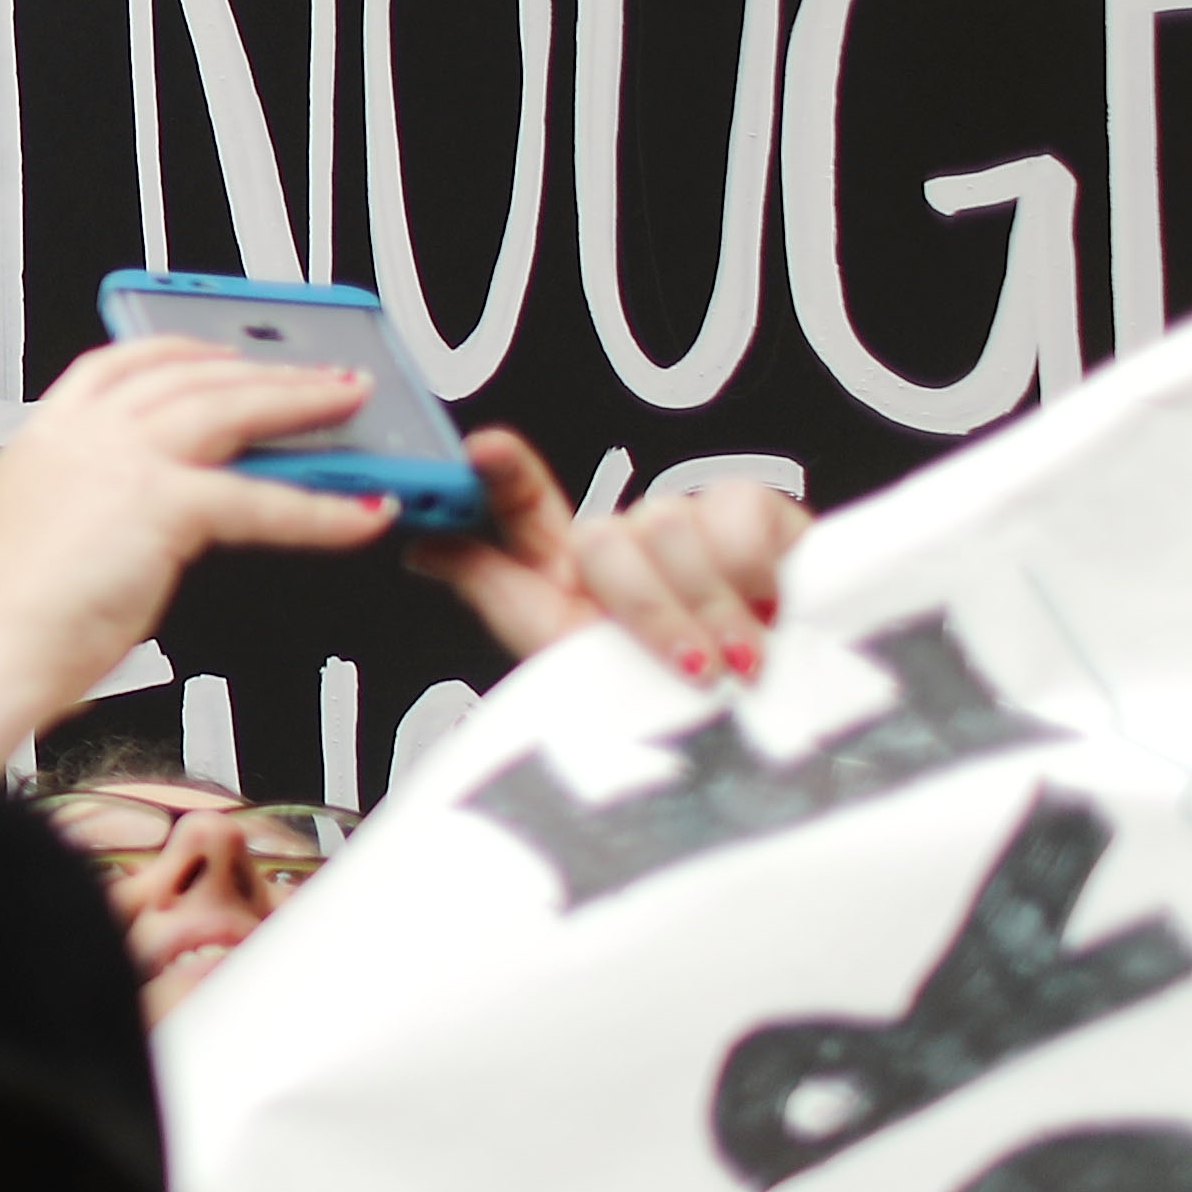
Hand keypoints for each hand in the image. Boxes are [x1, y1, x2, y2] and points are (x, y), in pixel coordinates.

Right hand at [0, 340, 399, 778]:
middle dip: (262, 368)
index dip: (180, 349)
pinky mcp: (159, 504)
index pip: (120, 362)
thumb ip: (91, 502)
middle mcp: (80, 432)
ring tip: (348, 405)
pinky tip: (358, 515)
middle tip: (317, 372)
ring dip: (299, 403)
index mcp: (44, 434)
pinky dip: (319, 508)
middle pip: (190, 373)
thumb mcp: (40, 532)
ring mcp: (119, 459)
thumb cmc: (1, 620)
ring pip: (230, 408)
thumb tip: (157, 508)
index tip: (219, 349)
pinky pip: (261, 499)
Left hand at [412, 431, 803, 679]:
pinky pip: (736, 511)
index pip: (523, 501)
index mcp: (571, 570)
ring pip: (670, 526)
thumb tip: (421, 546)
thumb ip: (497, 590)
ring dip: (708, 606)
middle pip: (606, 535)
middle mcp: (628, 537)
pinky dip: (753, 572)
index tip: (484, 452)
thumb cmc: (666, 708)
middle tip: (689, 667)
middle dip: (648, 611)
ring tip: (736, 658)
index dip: (503, 472)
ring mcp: (690, 522)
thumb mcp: (573, 661)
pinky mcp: (755, 512)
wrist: (764, 739)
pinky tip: (770, 612)